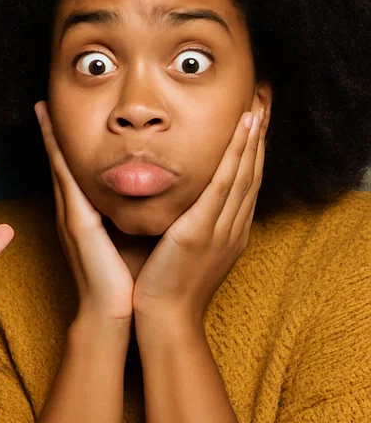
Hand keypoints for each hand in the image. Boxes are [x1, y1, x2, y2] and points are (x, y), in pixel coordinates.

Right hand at [36, 102, 133, 327]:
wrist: (114, 315)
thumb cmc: (127, 282)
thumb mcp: (133, 239)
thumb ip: (138, 217)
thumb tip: (160, 195)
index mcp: (87, 214)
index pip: (76, 170)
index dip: (68, 143)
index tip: (60, 117)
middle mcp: (74, 209)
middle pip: (62, 160)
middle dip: (51, 130)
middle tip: (43, 100)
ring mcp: (70, 213)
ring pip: (59, 163)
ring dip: (50, 133)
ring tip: (42, 105)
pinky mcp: (74, 219)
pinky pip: (63, 176)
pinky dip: (55, 152)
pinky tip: (52, 131)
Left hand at [133, 99, 267, 329]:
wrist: (159, 318)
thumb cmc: (159, 283)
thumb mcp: (177, 244)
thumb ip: (180, 218)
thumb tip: (170, 192)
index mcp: (225, 231)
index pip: (242, 182)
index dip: (250, 151)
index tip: (252, 121)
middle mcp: (231, 227)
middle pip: (250, 173)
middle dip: (257, 138)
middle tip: (263, 104)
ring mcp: (221, 229)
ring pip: (242, 174)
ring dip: (251, 139)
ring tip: (257, 108)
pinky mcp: (202, 231)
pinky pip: (224, 185)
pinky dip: (235, 156)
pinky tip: (242, 133)